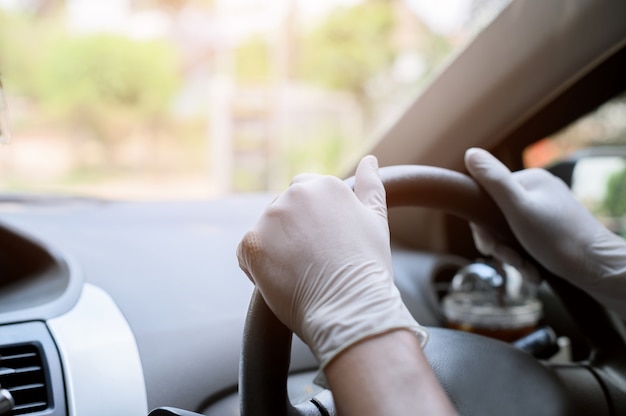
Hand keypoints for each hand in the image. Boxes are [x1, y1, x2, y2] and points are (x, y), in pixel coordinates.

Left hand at [237, 156, 426, 370]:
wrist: (351, 307)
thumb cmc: (368, 269)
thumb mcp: (376, 220)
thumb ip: (371, 186)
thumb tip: (370, 159)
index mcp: (325, 185)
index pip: (306, 192)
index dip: (313, 221)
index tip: (323, 243)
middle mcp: (295, 194)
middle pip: (283, 211)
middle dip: (293, 232)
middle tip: (314, 262)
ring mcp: (271, 217)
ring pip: (266, 232)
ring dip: (276, 249)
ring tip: (301, 274)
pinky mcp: (252, 243)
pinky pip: (247, 253)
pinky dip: (258, 268)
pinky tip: (282, 281)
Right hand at [465, 148, 625, 316]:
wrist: (599, 268)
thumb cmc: (559, 239)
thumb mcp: (518, 208)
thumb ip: (493, 180)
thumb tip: (471, 152)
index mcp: (529, 180)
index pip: (486, 198)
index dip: (482, 226)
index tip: (490, 246)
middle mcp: (538, 192)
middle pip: (497, 218)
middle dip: (500, 245)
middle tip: (510, 260)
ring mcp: (546, 212)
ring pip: (510, 234)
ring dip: (512, 255)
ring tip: (525, 268)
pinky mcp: (553, 231)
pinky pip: (526, 242)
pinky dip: (526, 259)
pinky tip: (534, 270)